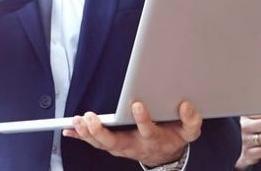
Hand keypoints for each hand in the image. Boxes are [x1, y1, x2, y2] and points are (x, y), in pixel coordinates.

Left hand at [62, 101, 200, 166]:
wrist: (165, 156)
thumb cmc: (174, 137)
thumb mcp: (189, 132)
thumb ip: (191, 120)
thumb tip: (186, 106)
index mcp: (153, 139)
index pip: (147, 130)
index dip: (142, 119)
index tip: (136, 104)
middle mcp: (134, 145)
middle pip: (115, 143)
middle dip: (101, 132)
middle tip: (91, 118)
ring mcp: (121, 147)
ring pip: (101, 144)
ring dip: (88, 133)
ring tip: (78, 120)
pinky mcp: (112, 146)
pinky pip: (94, 142)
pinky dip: (81, 136)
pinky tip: (69, 130)